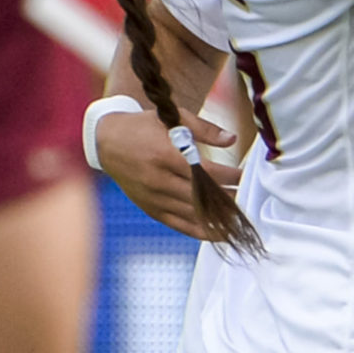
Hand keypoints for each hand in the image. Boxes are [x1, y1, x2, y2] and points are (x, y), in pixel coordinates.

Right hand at [95, 106, 241, 237]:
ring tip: (238, 216)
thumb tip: (233, 139)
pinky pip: (178, 224)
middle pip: (201, 195)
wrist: (107, 142)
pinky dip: (199, 231)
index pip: (205, 172)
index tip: (244, 176)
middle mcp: (159, 180)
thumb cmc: (144, 127)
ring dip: (217, 217)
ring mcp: (153, 197)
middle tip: (246, 197)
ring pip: (191, 214)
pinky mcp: (150, 209)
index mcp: (166, 155)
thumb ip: (204, 129)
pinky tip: (218, 234)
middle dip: (227, 198)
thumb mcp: (173, 118)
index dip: (229, 176)